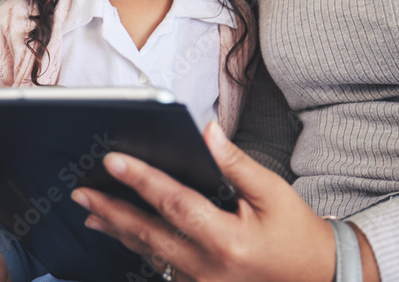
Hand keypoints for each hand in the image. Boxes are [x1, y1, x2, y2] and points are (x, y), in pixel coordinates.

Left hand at [72, 120, 345, 281]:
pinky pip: (162, 269)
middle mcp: (208, 269)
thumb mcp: (273, 192)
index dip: (141, 180)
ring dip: (119, 232)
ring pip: (150, 255)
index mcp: (227, 240)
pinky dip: (141, 249)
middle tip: (82, 191)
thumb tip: (207, 132)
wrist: (316, 276)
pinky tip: (126, 235)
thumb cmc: (296, 233)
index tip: (113, 161)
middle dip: (112, 211)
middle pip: (149, 234)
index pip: (174, 203)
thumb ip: (236, 163)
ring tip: (92, 211)